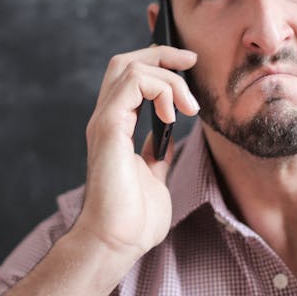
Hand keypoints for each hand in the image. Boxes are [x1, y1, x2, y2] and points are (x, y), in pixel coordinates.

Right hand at [73, 45, 199, 261]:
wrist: (116, 243)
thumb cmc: (132, 220)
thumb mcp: (154, 178)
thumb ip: (157, 155)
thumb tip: (167, 139)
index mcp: (116, 129)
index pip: (131, 78)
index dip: (159, 63)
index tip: (189, 66)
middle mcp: (107, 120)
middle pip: (125, 61)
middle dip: (162, 53)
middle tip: (191, 61)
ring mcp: (105, 122)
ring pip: (130, 66)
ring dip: (168, 78)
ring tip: (189, 108)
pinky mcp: (108, 128)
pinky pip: (133, 83)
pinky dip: (160, 89)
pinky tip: (174, 116)